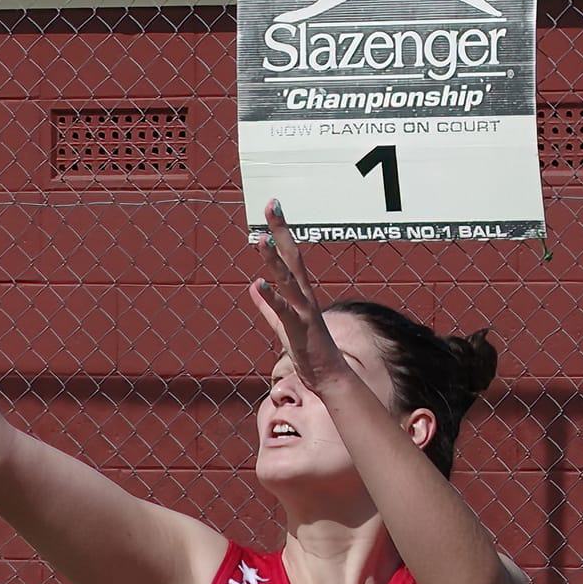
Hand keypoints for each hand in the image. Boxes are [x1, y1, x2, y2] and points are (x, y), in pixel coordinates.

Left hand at [249, 199, 353, 394]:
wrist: (329, 377)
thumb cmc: (309, 351)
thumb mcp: (281, 326)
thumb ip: (267, 307)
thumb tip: (253, 287)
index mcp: (300, 294)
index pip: (290, 255)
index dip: (281, 231)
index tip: (272, 207)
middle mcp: (305, 296)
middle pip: (293, 257)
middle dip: (282, 231)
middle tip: (272, 206)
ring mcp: (304, 311)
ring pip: (288, 280)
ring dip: (274, 260)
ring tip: (261, 240)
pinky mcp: (300, 330)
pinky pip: (284, 311)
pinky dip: (272, 298)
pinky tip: (259, 284)